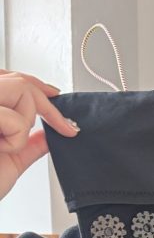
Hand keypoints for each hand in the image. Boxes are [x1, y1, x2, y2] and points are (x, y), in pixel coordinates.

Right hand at [0, 70, 79, 199]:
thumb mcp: (13, 159)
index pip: (7, 77)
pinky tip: (1, 150)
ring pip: (20, 90)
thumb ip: (30, 143)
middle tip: (62, 126)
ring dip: (24, 124)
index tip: (55, 95)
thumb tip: (49, 134)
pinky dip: (17, 141)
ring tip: (7, 144)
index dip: (34, 84)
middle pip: (18, 81)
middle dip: (46, 107)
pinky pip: (15, 119)